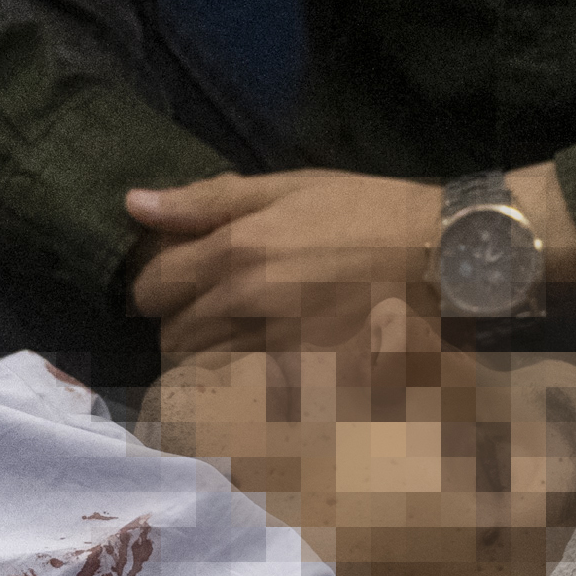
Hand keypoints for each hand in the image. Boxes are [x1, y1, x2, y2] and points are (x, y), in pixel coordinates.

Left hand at [122, 170, 439, 354]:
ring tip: (246, 337)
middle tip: (212, 312)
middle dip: (184, 326)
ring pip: (212, 369)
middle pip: (177, 336)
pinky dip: (259, 380)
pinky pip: (260, 389)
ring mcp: (278, 345)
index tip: (175, 285)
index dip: (155, 289)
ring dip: (215, 358)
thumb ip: (207, 200)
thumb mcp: (288, 187)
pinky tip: (282, 360)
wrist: (443, 256)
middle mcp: (248, 301)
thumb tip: (133, 205)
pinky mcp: (311, 378)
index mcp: (235, 250)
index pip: (153, 289)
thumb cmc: (366, 211)